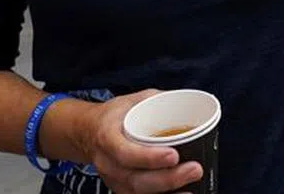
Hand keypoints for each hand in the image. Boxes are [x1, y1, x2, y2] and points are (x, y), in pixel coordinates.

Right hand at [80, 90, 202, 193]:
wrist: (88, 132)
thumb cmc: (114, 115)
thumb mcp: (133, 99)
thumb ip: (159, 100)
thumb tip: (190, 102)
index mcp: (107, 136)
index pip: (125, 153)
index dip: (149, 157)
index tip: (174, 155)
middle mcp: (107, 163)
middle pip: (135, 179)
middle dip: (168, 178)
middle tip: (195, 169)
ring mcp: (113, 179)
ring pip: (138, 193)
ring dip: (167, 193)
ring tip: (193, 187)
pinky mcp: (120, 189)